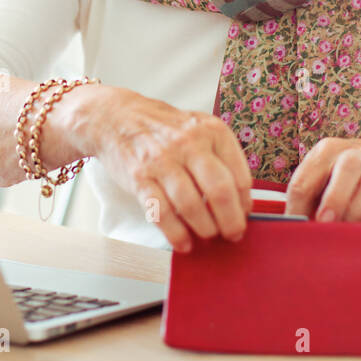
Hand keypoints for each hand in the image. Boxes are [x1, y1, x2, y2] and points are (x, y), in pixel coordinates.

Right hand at [58, 86, 251, 252]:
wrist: (116, 117)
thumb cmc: (163, 128)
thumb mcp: (198, 128)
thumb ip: (220, 157)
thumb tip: (240, 200)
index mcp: (211, 131)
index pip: (239, 175)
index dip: (244, 202)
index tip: (243, 214)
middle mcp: (188, 143)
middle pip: (219, 191)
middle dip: (231, 221)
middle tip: (233, 234)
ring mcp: (162, 161)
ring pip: (191, 205)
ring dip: (204, 229)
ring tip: (208, 235)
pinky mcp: (139, 178)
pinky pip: (161, 213)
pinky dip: (176, 234)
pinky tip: (183, 242)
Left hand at [284, 136, 360, 222]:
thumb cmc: (358, 172)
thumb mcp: (331, 174)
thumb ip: (314, 198)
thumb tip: (297, 228)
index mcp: (328, 151)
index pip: (305, 177)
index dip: (297, 206)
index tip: (294, 230)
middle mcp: (355, 152)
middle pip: (346, 167)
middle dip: (334, 198)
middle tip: (324, 223)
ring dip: (357, 210)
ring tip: (347, 231)